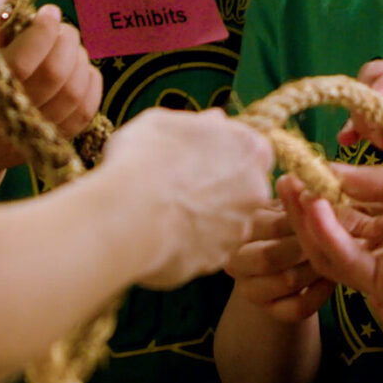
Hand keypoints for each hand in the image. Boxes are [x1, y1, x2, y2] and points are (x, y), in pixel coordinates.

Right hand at [0, 4, 102, 137]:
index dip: (45, 30)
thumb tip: (33, 12)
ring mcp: (30, 133)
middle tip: (61, 28)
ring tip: (69, 48)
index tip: (49, 12)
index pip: (24, 59)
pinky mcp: (47, 144)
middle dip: (66, 40)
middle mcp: (6, 114)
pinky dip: (90, 84)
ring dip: (80, 61)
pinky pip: (84, 112)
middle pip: (55, 73)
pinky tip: (82, 68)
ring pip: (74, 92)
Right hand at [103, 108, 274, 288]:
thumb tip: (214, 122)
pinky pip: (206, 251)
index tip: (202, 159)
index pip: (254, 151)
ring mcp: (239, 229)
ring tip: (167, 215)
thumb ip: (199, 124)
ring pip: (227, 223)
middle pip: (246, 189)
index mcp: (249, 149)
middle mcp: (255, 190)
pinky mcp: (218, 261)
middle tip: (183, 189)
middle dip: (222, 190)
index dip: (228, 155)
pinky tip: (163, 236)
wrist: (127, 215)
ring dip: (206, 220)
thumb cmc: (143, 159)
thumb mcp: (164, 122)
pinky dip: (190, 245)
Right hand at [224, 201, 336, 322]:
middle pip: (269, 256)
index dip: (304, 221)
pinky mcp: (271, 312)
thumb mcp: (290, 212)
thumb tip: (296, 179)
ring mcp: (251, 289)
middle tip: (333, 240)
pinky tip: (333, 280)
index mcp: (244, 228)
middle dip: (306, 248)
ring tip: (337, 257)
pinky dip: (320, 294)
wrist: (286, 271)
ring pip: (286, 280)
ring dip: (317, 268)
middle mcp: (239, 259)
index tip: (329, 216)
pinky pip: (298, 307)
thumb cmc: (293, 230)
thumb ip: (295, 199)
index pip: (271, 225)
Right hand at [281, 162, 382, 319]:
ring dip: (308, 222)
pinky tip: (318, 212)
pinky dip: (328, 239)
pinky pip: (350, 264)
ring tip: (293, 191)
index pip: (348, 207)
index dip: (322, 188)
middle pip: (332, 232)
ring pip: (332, 251)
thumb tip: (335, 172)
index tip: (300, 165)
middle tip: (283, 179)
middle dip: (304, 207)